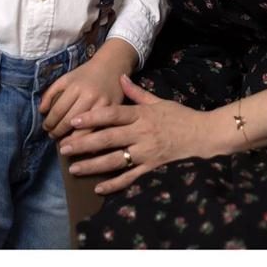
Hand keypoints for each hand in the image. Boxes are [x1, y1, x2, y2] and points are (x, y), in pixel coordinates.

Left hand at [39, 39, 136, 138]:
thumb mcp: (66, 78)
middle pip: (70, 121)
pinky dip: (89, 139)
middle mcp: (89, 96)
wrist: (112, 65)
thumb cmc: (86, 74)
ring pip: (84, 129)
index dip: (49, 122)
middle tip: (52, 136)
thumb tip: (42, 111)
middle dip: (58, 132)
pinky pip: (99, 129)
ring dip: (72, 140)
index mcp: (75, 87)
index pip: (58, 110)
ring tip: (64, 144)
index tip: (46, 127)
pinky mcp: (114, 111)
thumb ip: (51, 93)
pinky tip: (81, 143)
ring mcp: (102, 104)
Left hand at [58, 75, 214, 194]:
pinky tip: (98, 188)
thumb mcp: (159, 101)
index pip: (113, 115)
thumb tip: (121, 77)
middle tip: (63, 148)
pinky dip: (114, 184)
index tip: (74, 121)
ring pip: (115, 160)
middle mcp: (141, 134)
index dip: (92, 117)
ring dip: (93, 165)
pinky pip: (130, 178)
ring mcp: (146, 153)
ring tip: (74, 169)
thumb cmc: (180, 117)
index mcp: (142, 115)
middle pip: (108, 139)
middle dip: (83, 143)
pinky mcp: (152, 169)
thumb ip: (137, 93)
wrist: (203, 136)